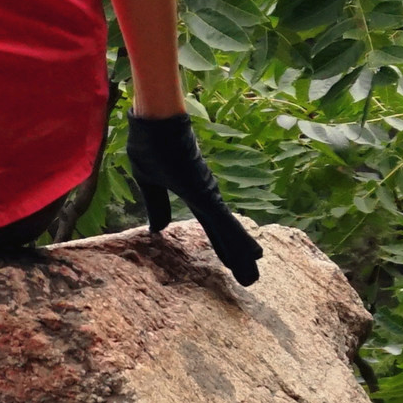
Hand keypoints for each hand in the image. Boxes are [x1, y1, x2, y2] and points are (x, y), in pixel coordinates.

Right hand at [126, 113, 261, 285]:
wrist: (154, 123)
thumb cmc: (149, 144)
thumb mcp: (148, 181)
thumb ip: (156, 204)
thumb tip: (157, 229)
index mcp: (192, 194)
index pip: (210, 226)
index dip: (221, 245)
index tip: (230, 264)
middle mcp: (206, 197)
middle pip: (224, 233)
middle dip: (236, 257)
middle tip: (250, 279)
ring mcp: (208, 195)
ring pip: (229, 232)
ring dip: (241, 254)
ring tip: (252, 277)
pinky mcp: (206, 194)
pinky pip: (225, 222)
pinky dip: (240, 239)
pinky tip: (254, 254)